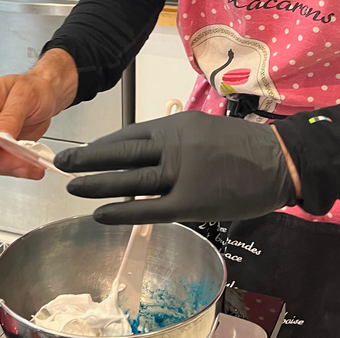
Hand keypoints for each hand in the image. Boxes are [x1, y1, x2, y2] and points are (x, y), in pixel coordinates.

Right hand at [0, 49, 77, 178]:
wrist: (47, 95)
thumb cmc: (34, 88)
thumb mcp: (26, 96)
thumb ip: (11, 116)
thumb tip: (0, 136)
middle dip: (0, 158)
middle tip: (20, 162)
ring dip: (12, 167)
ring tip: (32, 167)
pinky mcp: (4, 148)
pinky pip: (6, 162)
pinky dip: (20, 168)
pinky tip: (33, 168)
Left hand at [55, 111, 297, 223]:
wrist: (277, 160)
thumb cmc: (242, 145)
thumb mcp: (202, 129)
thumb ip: (173, 140)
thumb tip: (144, 155)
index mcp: (175, 126)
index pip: (129, 135)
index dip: (103, 144)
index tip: (84, 151)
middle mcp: (172, 146)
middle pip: (121, 154)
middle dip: (88, 159)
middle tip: (62, 163)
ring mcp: (180, 174)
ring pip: (129, 180)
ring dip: (97, 184)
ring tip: (72, 186)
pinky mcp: (190, 202)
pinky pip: (149, 209)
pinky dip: (122, 212)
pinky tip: (100, 214)